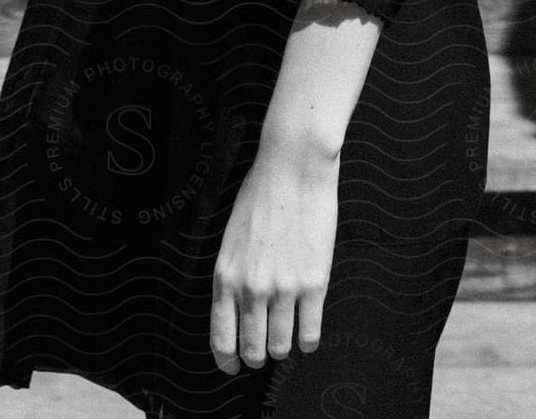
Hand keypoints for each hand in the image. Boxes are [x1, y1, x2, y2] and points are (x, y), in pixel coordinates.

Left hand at [210, 141, 338, 375]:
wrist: (293, 168)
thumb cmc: (260, 194)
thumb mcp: (232, 237)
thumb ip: (233, 276)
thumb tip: (238, 310)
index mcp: (225, 276)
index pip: (221, 338)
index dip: (227, 361)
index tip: (233, 367)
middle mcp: (251, 289)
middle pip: (252, 349)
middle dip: (257, 356)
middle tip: (263, 352)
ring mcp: (283, 289)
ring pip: (281, 347)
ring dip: (282, 348)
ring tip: (286, 339)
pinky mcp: (313, 284)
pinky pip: (311, 332)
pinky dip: (309, 341)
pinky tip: (308, 335)